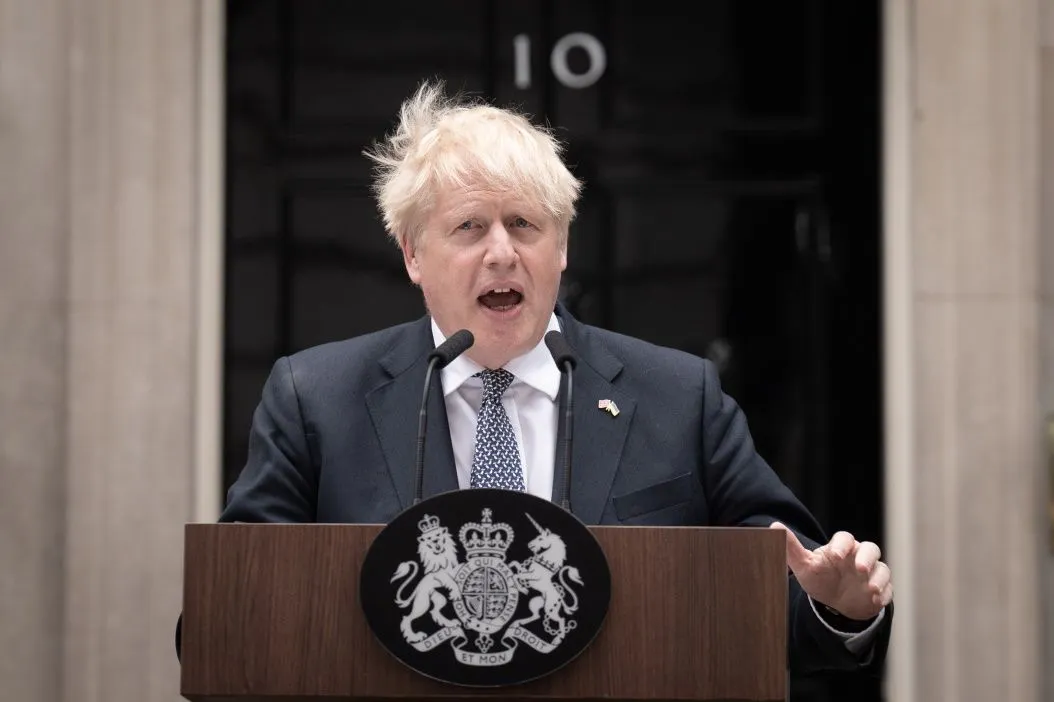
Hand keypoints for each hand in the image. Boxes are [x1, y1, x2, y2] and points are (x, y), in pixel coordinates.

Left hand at [770, 521, 892, 620]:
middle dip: (867, 558)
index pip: (845, 538)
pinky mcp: (881, 590)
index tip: (834, 555)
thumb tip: (775, 526)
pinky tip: (876, 601)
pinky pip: (889, 590)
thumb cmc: (820, 579)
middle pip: (871, 548)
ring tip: (871, 589)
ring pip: (883, 569)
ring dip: (879, 578)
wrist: (836, 603)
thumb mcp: (804, 565)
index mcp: (841, 548)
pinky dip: (885, 595)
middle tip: (859, 569)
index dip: (841, 545)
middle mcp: (860, 557)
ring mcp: (873, 573)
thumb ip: (791, 547)